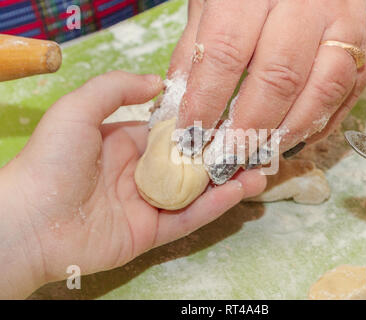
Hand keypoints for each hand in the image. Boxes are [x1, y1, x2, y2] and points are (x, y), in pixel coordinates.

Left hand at [0, 71, 265, 297]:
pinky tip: (238, 191)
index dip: (201, 124)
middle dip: (222, 155)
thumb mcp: (79, 109)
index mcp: (126, 143)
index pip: (173, 131)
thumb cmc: (53, 159)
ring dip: (228, 182)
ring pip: (196, 192)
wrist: (31, 221)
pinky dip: (214, 206)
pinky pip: (188, 219)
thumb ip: (117, 88)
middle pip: (190, 162)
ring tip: (260, 171)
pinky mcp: (150, 233)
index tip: (233, 116)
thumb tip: (159, 82)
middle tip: (255, 147)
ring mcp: (147, 204)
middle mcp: (140, 172)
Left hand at [170, 0, 365, 151]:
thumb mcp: (210, 3)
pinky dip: (318, 125)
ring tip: (258, 155)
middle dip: (249, 128)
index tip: (192, 135)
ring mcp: (343, 23)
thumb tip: (178, 108)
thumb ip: (194, 51)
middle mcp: (306, 3)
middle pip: (278, 78)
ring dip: (287, 133)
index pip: (226, 53)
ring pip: (321, 91)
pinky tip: (290, 139)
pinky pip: (347, 94)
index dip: (206, 101)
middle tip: (227, 159)